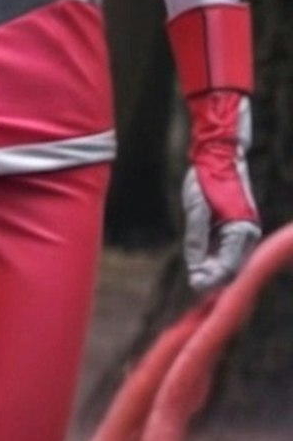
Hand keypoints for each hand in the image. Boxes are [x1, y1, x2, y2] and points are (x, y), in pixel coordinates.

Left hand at [181, 91, 259, 294]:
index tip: (194, 284)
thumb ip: (197, 239)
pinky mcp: (235, 228)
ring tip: (195, 275)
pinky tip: (201, 263)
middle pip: (232, 268)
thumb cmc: (207, 179)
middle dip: (213, 277)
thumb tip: (195, 266)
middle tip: (193, 282)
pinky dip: (215, 259)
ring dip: (213, 269)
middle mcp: (247, 233)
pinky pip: (226, 251)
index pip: (229, 267)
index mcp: (242, 230)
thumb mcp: (196, 209)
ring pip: (229, 261)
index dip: (212, 279)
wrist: (218, 155)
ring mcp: (242, 231)